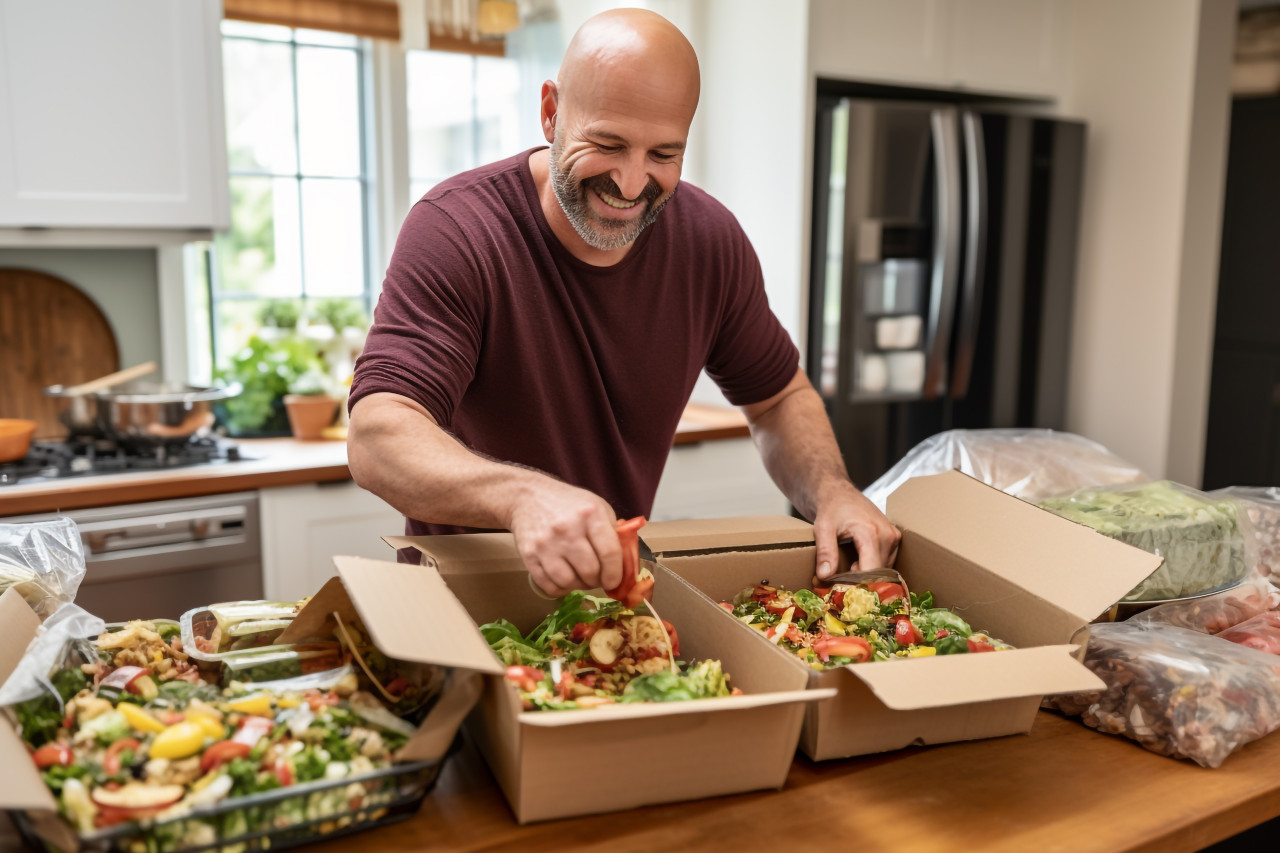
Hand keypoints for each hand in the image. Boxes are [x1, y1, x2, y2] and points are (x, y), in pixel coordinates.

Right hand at [507, 479, 622, 595]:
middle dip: (597, 581)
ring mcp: (546, 543)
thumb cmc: (569, 504)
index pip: (610, 553)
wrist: (529, 497)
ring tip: (581, 578)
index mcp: (590, 514)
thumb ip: (613, 533)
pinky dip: (560, 589)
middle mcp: (568, 529)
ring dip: (579, 586)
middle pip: (590, 571)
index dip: (616, 574)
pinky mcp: (529, 555)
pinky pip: (548, 586)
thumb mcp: (598, 507)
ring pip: (569, 582)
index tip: (615, 582)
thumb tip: (624, 567)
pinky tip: (565, 579)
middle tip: (597, 578)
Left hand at [812, 486, 900, 579]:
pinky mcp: (894, 540)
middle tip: (840, 583)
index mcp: (871, 532)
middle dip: (860, 582)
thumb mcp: (822, 528)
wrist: (839, 493)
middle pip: (878, 572)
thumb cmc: (831, 508)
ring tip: (847, 570)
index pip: (871, 570)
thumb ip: (825, 552)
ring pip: (884, 570)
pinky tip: (857, 564)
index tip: (843, 592)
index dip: (858, 584)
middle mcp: (887, 535)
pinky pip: (886, 563)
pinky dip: (872, 568)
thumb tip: (825, 576)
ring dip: (866, 575)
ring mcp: (894, 537)